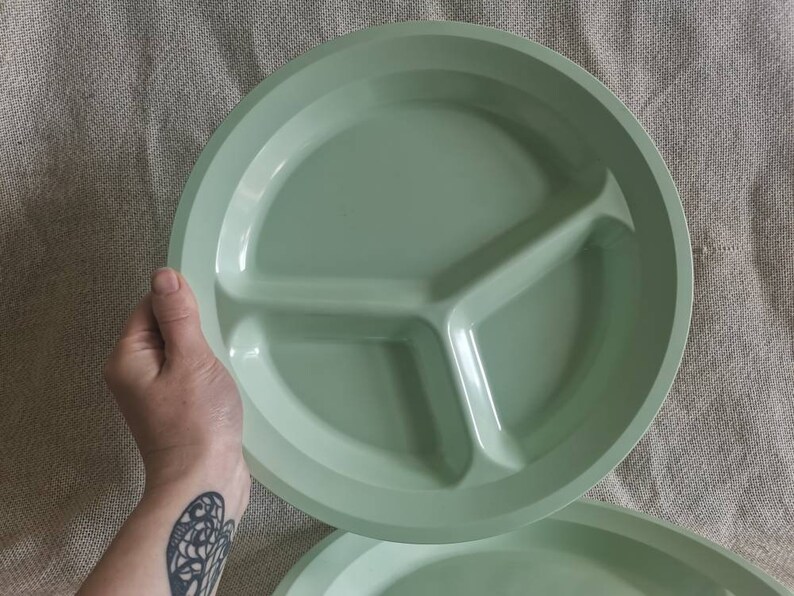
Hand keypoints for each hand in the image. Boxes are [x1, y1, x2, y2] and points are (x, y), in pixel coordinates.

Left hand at [104, 268, 248, 495]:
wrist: (203, 482)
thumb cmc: (196, 426)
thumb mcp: (191, 360)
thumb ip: (178, 316)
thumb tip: (164, 276)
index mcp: (126, 359)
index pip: (149, 307)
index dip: (180, 307)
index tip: (203, 322)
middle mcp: (132, 375)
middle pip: (164, 329)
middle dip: (194, 332)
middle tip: (211, 351)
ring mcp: (153, 394)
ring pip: (179, 352)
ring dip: (202, 354)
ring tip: (216, 371)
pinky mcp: (173, 408)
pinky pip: (188, 374)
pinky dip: (205, 373)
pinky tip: (219, 386)